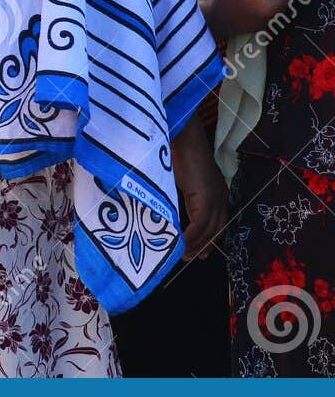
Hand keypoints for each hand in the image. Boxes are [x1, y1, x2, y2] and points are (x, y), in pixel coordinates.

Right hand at [172, 120, 227, 258]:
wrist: (183, 138)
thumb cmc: (178, 152)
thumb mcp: (183, 179)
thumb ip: (186, 195)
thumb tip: (175, 211)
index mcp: (217, 192)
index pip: (217, 221)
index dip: (209, 237)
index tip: (200, 250)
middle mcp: (221, 197)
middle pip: (216, 228)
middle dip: (204, 245)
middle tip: (192, 257)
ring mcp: (216, 198)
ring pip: (209, 230)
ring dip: (196, 244)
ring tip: (183, 254)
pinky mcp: (206, 199)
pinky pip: (199, 225)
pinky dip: (190, 236)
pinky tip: (180, 243)